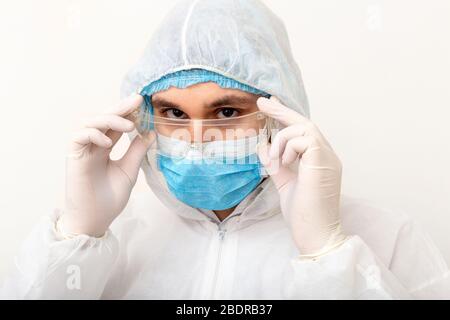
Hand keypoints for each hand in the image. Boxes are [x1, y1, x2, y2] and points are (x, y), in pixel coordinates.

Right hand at [60, 94, 154, 236]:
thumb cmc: (109, 199)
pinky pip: (78, 136)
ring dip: (109, 119)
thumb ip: (136, 152)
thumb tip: (150, 133)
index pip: (114, 124)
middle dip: (119, 107)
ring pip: (88, 122)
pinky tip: (109, 141)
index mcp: (104, 148)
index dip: (126, 112)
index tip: (142, 103)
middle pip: (102, 118)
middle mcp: (92, 146)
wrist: (95, 220)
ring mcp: (81, 151)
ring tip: (129, 126)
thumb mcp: (129, 171)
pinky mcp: (73, 158)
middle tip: (137, 100)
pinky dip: (93, 134)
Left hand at [257, 96, 346, 255]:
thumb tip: (262, 146)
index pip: (303, 132)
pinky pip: (302, 139)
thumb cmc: (303, 213)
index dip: (287, 116)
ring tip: (274, 159)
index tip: (271, 105)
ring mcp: (328, 157)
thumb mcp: (284, 183)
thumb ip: (275, 164)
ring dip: (282, 139)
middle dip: (282, 111)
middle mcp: (327, 155)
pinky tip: (284, 164)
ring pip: (302, 128)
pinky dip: (287, 148)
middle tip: (263, 101)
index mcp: (320, 160)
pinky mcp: (323, 160)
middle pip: (305, 122)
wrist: (315, 233)